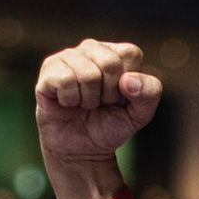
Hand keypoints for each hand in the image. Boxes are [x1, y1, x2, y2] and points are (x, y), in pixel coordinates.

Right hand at [33, 40, 162, 198]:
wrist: (82, 150)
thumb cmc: (110, 125)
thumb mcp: (140, 114)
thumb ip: (149, 93)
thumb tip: (128, 80)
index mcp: (117, 54)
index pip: (131, 54)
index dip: (128, 84)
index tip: (120, 98)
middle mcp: (91, 49)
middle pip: (109, 63)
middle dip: (109, 94)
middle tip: (101, 103)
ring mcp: (68, 57)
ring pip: (87, 74)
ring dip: (89, 100)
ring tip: (84, 104)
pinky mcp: (49, 70)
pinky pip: (65, 80)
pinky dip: (70, 100)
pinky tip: (68, 102)